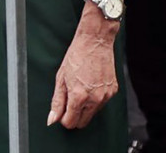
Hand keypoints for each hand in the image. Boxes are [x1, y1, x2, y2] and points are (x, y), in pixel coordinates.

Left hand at [48, 12, 118, 128]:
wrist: (95, 41)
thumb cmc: (77, 55)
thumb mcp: (61, 78)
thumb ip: (57, 102)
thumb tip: (52, 119)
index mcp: (79, 97)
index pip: (70, 123)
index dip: (64, 118)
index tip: (63, 110)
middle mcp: (94, 99)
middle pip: (82, 123)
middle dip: (74, 116)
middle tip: (71, 99)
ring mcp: (105, 96)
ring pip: (92, 114)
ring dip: (85, 107)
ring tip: (82, 87)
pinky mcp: (112, 91)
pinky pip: (101, 103)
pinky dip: (95, 99)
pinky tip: (91, 84)